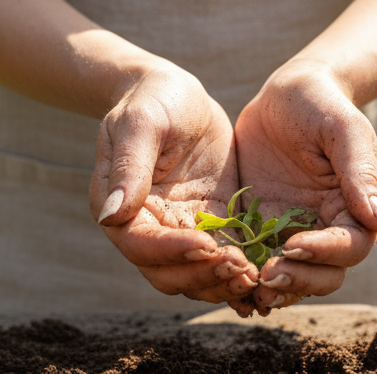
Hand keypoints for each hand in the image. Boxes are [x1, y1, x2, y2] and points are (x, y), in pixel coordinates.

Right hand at [90, 64, 256, 310]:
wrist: (179, 93)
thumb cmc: (154, 99)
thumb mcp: (141, 122)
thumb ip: (129, 166)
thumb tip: (112, 215)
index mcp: (122, 207)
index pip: (141, 245)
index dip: (172, 251)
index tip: (206, 244)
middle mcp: (148, 227)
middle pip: (169, 273)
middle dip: (203, 275)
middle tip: (241, 267)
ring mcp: (182, 228)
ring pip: (196, 275)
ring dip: (223, 282)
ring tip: (255, 275)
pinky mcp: (212, 223)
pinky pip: (222, 258)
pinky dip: (238, 272)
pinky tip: (264, 273)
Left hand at [233, 59, 376, 313]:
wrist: (285, 94)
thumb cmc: (321, 104)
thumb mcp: (343, 129)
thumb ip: (361, 173)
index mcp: (356, 207)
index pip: (350, 247)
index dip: (325, 254)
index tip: (295, 246)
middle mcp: (327, 227)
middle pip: (323, 274)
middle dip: (298, 279)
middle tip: (266, 275)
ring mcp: (292, 230)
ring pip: (291, 275)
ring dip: (273, 286)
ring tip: (246, 284)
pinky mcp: (261, 226)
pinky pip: (256, 259)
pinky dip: (246, 274)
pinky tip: (224, 274)